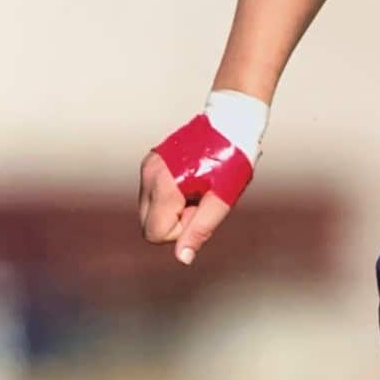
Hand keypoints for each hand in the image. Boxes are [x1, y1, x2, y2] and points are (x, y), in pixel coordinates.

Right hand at [138, 111, 254, 265]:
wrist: (231, 121)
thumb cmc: (231, 161)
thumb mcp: (221, 200)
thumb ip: (199, 230)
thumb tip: (182, 258)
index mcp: (164, 187)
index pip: (154, 234)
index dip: (180, 230)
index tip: (200, 210)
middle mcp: (149, 176)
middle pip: (148, 224)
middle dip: (174, 221)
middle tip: (201, 200)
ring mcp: (148, 166)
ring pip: (150, 209)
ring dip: (172, 208)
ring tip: (198, 188)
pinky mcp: (151, 161)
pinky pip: (152, 193)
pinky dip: (170, 195)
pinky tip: (192, 180)